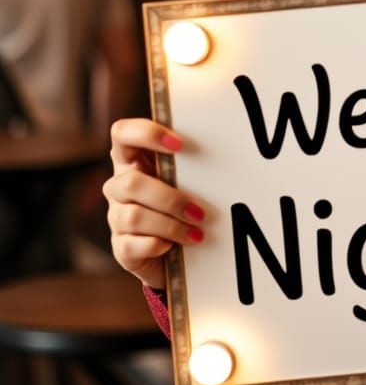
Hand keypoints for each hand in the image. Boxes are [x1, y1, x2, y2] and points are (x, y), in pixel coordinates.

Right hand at [103, 118, 205, 289]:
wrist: (179, 251)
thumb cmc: (187, 202)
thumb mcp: (189, 178)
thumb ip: (195, 161)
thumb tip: (231, 142)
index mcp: (134, 160)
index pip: (122, 133)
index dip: (146, 134)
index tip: (180, 144)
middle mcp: (120, 186)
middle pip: (130, 182)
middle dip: (170, 198)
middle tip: (199, 212)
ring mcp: (116, 217)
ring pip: (133, 216)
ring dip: (170, 225)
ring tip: (196, 233)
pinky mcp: (120, 247)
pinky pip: (130, 246)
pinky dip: (156, 245)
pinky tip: (172, 246)